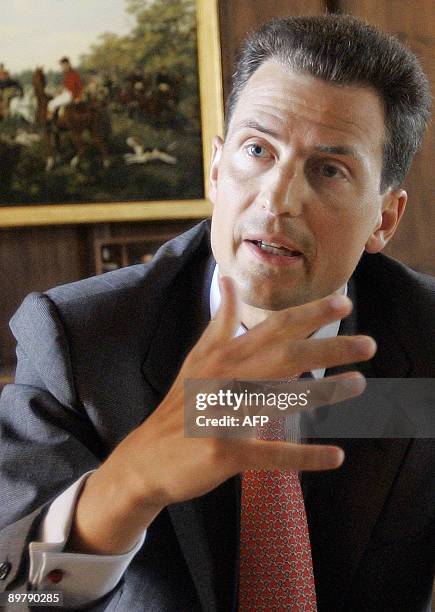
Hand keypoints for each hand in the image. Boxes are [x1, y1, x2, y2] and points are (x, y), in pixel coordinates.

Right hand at [68, 277, 375, 553]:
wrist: (147, 457)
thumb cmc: (180, 406)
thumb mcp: (196, 359)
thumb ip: (219, 323)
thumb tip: (226, 281)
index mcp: (224, 357)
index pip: (272, 328)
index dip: (308, 314)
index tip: (343, 302)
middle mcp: (225, 380)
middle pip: (283, 357)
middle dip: (327, 347)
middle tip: (369, 344)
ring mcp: (224, 416)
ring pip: (279, 400)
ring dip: (322, 394)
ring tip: (359, 384)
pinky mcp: (224, 452)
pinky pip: (269, 454)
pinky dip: (303, 456)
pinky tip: (335, 456)